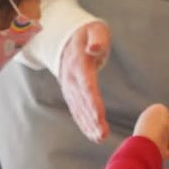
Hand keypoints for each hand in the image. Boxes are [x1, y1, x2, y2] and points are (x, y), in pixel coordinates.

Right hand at [60, 21, 110, 142]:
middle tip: (102, 135)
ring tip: (100, 139)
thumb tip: (95, 49)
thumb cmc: (88, 34)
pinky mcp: (71, 94)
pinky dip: (84, 124)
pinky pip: (77, 111)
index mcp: (79, 64)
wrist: (66, 38)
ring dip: (88, 126)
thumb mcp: (95, 30)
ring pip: (79, 110)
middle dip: (92, 120)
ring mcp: (69, 88)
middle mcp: (72, 79)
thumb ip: (97, 39)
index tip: (98, 116)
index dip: (92, 101)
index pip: (86, 85)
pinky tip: (93, 135)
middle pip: (83, 102)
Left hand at [134, 104, 168, 159]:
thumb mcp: (160, 110)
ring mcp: (151, 144)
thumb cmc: (155, 126)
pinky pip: (164, 154)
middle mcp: (148, 132)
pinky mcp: (155, 156)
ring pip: (164, 143)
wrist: (150, 145)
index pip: (161, 120)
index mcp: (147, 121)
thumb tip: (167, 119)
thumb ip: (164, 112)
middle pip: (163, 131)